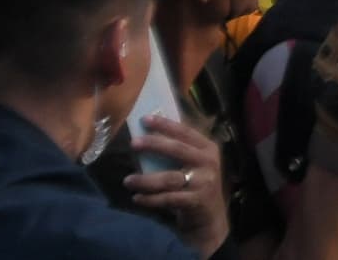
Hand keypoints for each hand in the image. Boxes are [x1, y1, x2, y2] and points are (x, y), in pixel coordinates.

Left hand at [125, 114, 231, 253]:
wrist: (209, 218)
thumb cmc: (197, 186)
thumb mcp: (195, 164)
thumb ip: (180, 151)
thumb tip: (150, 134)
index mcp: (208, 149)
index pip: (186, 132)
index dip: (165, 125)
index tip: (145, 119)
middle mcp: (208, 162)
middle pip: (178, 150)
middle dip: (154, 145)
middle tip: (133, 143)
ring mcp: (203, 182)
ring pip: (169, 178)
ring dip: (145, 180)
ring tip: (127, 180)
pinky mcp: (195, 201)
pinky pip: (167, 199)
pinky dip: (149, 199)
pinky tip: (136, 198)